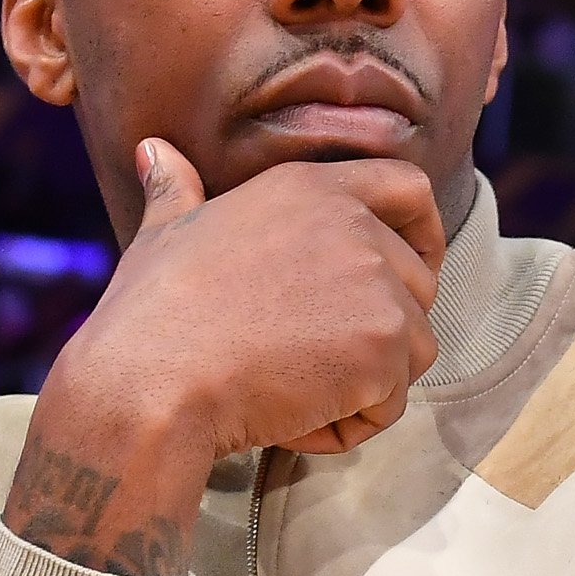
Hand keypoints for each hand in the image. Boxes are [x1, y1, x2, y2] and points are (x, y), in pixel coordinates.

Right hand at [1, 140, 442, 574]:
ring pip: (412, 351)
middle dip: (380, 331)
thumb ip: (175, 190)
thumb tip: (151, 150)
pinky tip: (289, 417)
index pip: (409, 188)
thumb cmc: (151, 314)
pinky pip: (390, 404)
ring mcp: (378, 287)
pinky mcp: (384, 348)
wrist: (152, 381)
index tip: (412, 269)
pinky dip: (346, 425)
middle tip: (310, 360)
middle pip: (420, 284)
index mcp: (310, 188)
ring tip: (290, 390)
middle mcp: (356, 226)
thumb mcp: (164, 233)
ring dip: (363, 384)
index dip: (423, 233)